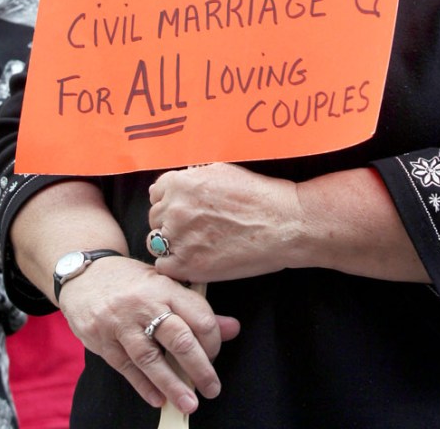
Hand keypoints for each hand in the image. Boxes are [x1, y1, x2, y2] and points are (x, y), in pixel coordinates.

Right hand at [57, 253, 239, 414]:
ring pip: (151, 359)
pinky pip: (127, 368)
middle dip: (199, 368)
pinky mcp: (103, 341)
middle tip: (213, 389)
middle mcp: (144, 304)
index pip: (198, 315)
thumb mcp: (165, 284)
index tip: (215, 355)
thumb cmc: (132, 281)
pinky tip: (159, 399)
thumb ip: (197, 307)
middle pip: (178, 339)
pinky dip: (144, 386)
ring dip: (172, 385)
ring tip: (189, 404)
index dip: (213, 340)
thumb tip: (233, 329)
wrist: (85, 275)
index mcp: (165, 287)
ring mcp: (121, 324)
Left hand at [148, 163, 300, 283]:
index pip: (156, 193)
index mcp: (181, 183)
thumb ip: (193, 178)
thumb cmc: (259, 196)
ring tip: (196, 244)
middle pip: (155, 217)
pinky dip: (176, 265)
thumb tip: (176, 185)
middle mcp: (175, 209)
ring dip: (170, 244)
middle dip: (170, 222)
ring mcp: (179, 238)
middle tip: (195, 228)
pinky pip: (164, 267)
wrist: (284, 224)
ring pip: (156, 243)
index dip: (170, 200)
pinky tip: (196, 259)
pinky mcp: (188, 265)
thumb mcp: (222, 171)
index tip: (183, 208)